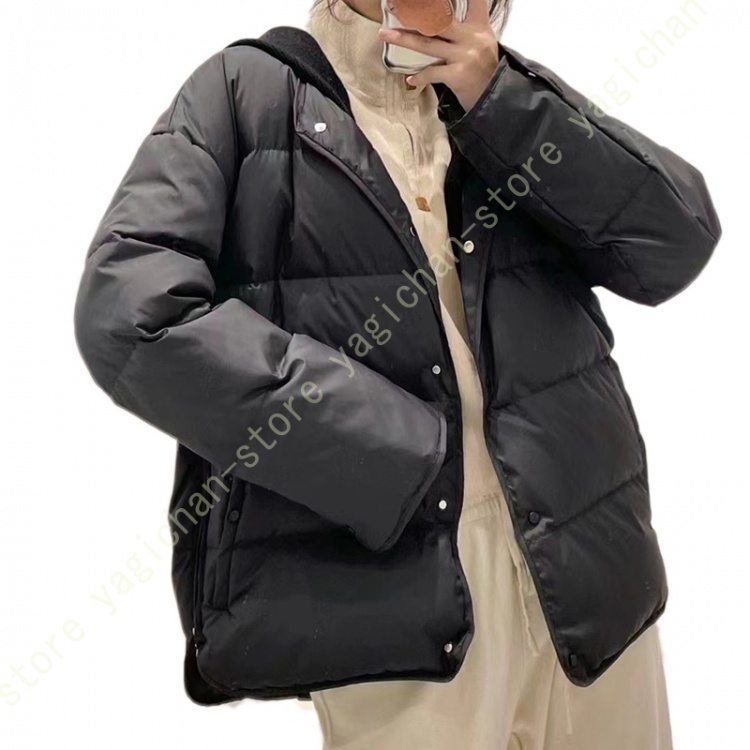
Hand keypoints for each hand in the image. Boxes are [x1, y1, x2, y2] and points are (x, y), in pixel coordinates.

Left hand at [378, 0, 500, 112]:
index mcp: (479, 26)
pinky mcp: (458, 74)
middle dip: (414, 12)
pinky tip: (409, 79)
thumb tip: (436, 18)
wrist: (492, 98)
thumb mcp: (482, 43)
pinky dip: (419, 76)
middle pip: (438, 19)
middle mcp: (472, 37)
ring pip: (428, 44)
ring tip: (385, 34)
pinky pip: (432, 73)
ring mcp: (464, 56)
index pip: (474, 0)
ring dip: (404, 39)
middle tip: (393, 7)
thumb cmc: (483, 71)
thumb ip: (465, 28)